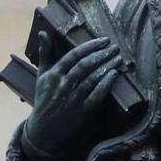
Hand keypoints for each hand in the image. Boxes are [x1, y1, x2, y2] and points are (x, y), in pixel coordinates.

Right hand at [23, 33, 121, 156]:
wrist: (43, 129)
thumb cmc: (44, 97)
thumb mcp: (42, 75)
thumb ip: (45, 53)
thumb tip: (43, 32)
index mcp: (53, 75)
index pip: (73, 56)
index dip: (90, 46)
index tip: (104, 40)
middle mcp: (62, 85)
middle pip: (85, 66)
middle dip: (102, 55)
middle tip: (115, 47)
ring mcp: (72, 98)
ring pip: (91, 79)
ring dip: (107, 67)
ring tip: (119, 58)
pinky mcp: (81, 110)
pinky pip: (96, 95)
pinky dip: (106, 84)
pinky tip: (115, 74)